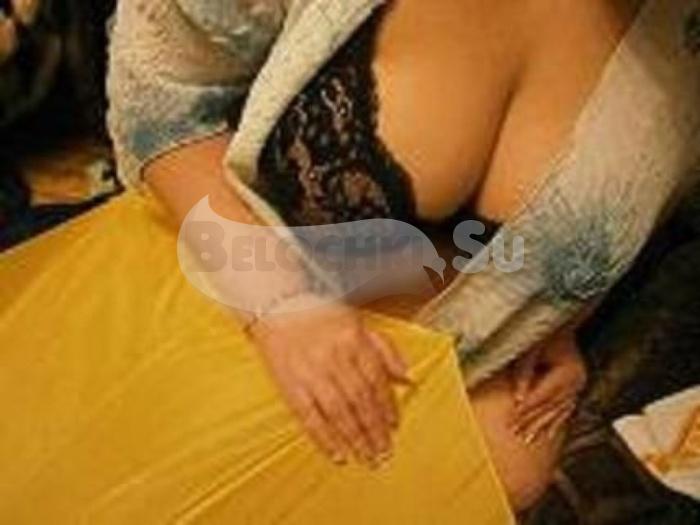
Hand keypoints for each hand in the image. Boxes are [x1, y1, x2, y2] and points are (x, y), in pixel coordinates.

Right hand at [249, 298, 410, 465]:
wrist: (277, 306)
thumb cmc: (319, 314)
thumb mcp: (358, 323)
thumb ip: (385, 349)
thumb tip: (407, 376)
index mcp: (353, 340)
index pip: (376, 380)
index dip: (387, 406)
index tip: (393, 426)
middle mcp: (334, 356)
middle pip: (360, 400)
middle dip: (374, 428)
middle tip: (384, 451)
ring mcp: (311, 372)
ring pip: (339, 412)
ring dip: (355, 438)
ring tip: (366, 456)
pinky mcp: (290, 384)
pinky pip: (309, 416)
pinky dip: (324, 438)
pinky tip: (337, 453)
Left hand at [510, 331, 586, 443]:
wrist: (562, 319)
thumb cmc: (545, 331)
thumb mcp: (532, 348)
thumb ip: (524, 373)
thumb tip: (516, 398)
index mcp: (569, 372)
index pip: (543, 396)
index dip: (527, 407)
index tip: (512, 417)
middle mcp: (577, 382)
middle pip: (550, 407)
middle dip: (530, 421)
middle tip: (514, 432)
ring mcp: (579, 386)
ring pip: (557, 412)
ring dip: (541, 426)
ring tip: (527, 438)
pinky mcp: (576, 387)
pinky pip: (564, 409)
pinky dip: (553, 422)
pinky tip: (546, 433)